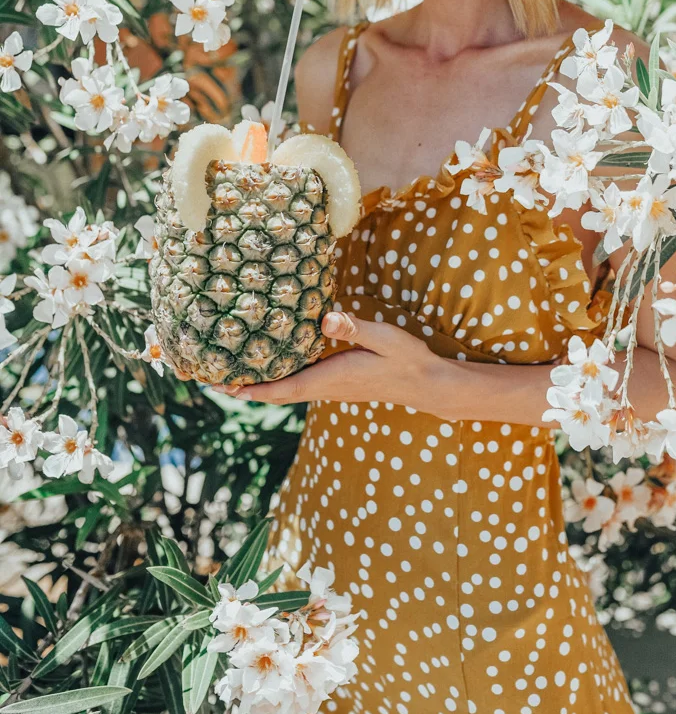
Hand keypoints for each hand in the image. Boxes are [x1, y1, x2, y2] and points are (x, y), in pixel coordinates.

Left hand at [208, 311, 439, 407]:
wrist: (427, 384)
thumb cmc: (407, 359)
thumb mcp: (385, 338)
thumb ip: (354, 328)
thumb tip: (324, 318)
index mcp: (333, 377)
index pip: (285, 388)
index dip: (252, 389)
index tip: (224, 387)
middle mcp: (326, 387)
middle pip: (278, 394)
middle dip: (245, 389)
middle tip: (211, 380)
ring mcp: (331, 387)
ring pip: (287, 391)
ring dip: (258, 386)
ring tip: (231, 374)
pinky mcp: (337, 383)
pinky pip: (299, 385)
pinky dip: (278, 381)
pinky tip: (272, 366)